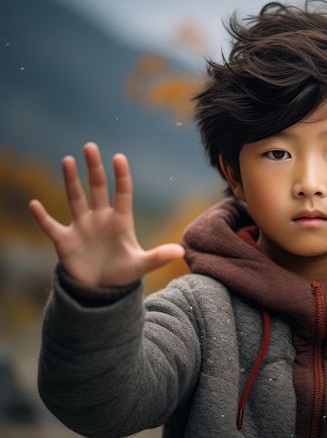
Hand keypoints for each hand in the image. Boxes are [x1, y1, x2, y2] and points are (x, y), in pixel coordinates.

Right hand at [29, 142, 184, 287]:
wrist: (101, 291)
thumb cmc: (123, 274)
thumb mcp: (141, 265)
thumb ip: (158, 257)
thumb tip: (181, 252)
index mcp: (120, 221)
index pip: (122, 193)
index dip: (121, 176)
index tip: (119, 157)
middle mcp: (100, 219)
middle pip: (97, 188)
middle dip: (94, 168)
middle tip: (90, 146)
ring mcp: (81, 227)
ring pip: (75, 199)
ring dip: (71, 181)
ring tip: (68, 160)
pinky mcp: (65, 241)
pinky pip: (50, 226)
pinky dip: (42, 217)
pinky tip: (34, 204)